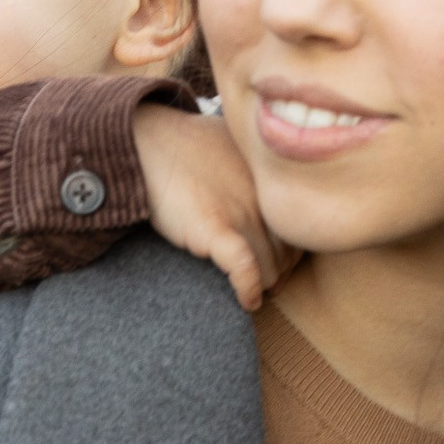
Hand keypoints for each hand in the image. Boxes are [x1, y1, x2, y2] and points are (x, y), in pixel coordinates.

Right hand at [133, 105, 294, 310]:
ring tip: (253, 292)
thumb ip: (253, 166)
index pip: (297, 228)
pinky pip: (246, 269)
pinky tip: (247, 300)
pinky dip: (249, 290)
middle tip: (264, 283)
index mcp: (270, 179)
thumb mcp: (232, 145)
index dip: (290, 251)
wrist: (145, 142)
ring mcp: (241, 212)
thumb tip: (260, 179)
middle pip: (288, 252)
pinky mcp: (215, 229)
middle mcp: (263, 196)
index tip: (279, 262)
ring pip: (272, 267)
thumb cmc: (182, 143)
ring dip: (264, 285)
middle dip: (278, 271)